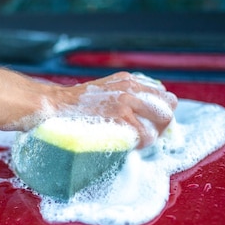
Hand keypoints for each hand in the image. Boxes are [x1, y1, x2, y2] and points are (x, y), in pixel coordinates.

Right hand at [48, 72, 177, 147]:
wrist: (56, 107)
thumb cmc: (78, 106)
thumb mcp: (106, 90)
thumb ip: (128, 95)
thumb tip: (149, 110)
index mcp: (130, 80)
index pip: (165, 96)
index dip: (162, 113)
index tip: (152, 124)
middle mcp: (132, 88)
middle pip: (169, 108)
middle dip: (162, 125)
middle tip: (148, 134)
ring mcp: (127, 102)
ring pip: (161, 122)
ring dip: (152, 135)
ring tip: (136, 140)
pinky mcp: (121, 118)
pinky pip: (146, 136)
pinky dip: (140, 144)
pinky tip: (128, 144)